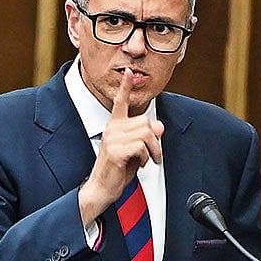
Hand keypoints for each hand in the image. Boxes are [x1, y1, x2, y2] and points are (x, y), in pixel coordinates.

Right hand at [78, 68, 164, 225]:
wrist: (102, 189)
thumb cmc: (117, 171)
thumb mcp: (136, 152)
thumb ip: (146, 137)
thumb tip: (158, 126)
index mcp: (115, 126)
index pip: (120, 102)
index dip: (125, 86)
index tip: (129, 71)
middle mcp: (112, 129)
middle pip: (146, 121)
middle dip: (156, 139)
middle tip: (155, 154)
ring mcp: (112, 139)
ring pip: (146, 133)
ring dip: (154, 149)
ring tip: (150, 160)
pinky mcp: (115, 151)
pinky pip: (141, 146)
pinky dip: (147, 156)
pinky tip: (141, 164)